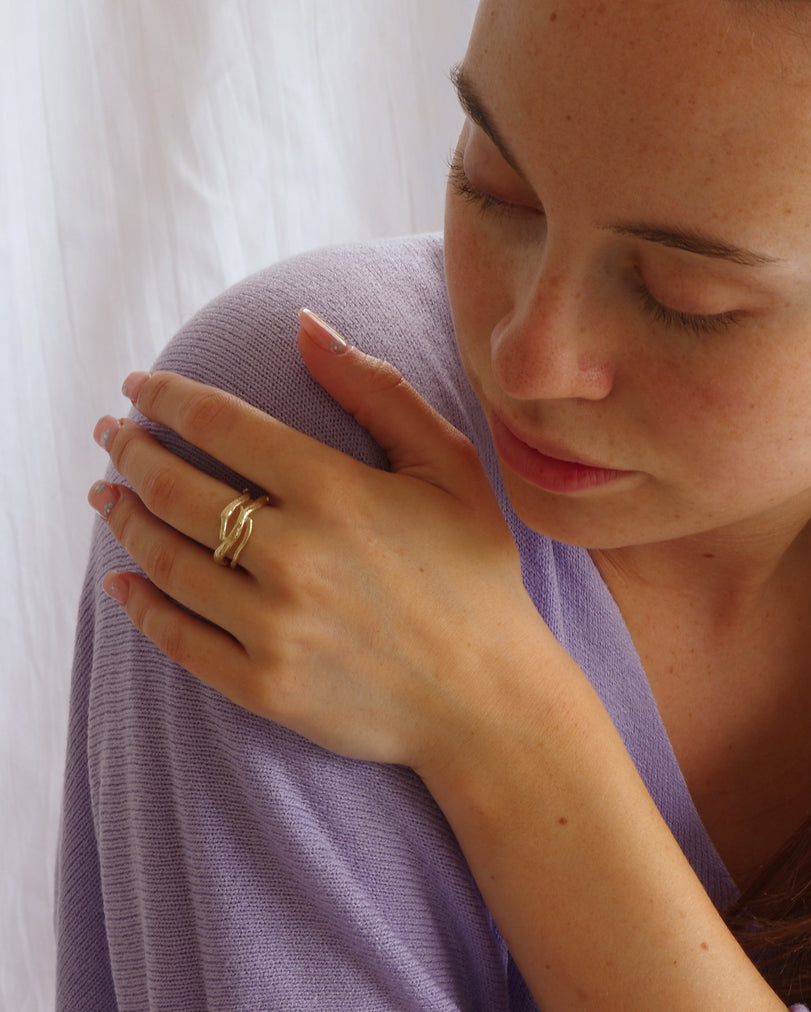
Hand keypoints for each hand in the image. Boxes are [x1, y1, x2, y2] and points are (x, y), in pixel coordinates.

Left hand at [88, 309, 548, 773]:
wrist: (490, 697)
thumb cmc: (476, 573)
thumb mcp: (449, 466)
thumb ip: (375, 391)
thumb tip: (305, 324)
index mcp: (335, 492)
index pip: (220, 425)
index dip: (166, 398)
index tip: (138, 388)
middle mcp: (293, 555)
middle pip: (176, 489)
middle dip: (131, 453)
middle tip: (111, 438)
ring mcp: (274, 626)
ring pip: (165, 561)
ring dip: (125, 520)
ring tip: (109, 498)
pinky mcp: (264, 685)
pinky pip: (178, 639)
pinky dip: (140, 605)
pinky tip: (122, 581)